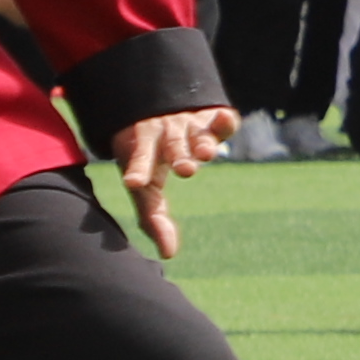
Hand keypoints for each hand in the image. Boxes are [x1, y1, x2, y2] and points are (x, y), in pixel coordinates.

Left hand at [112, 106, 233, 258]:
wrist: (158, 105)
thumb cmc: (150, 156)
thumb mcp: (147, 186)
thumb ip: (153, 218)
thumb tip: (168, 255)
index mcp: (144, 149)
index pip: (140, 161)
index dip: (138, 170)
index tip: (133, 182)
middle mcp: (166, 134)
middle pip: (172, 146)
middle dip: (178, 156)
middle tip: (185, 170)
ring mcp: (190, 124)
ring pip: (196, 134)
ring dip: (201, 143)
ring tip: (206, 154)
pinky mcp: (213, 117)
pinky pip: (219, 119)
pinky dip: (224, 121)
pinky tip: (226, 119)